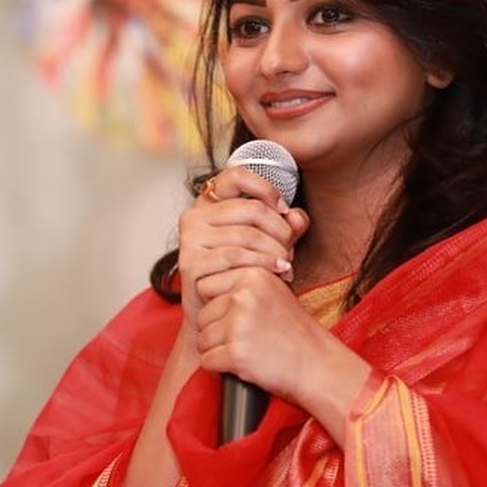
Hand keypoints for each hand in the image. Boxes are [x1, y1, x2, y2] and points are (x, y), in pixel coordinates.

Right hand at [176, 167, 308, 334]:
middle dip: (280, 230)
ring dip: (276, 251)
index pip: (236, 175)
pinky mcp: (190, 263)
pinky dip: (264, 264)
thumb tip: (297, 217)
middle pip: (251, 209)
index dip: (266, 188)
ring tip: (287, 265)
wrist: (217, 312)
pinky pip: (235, 256)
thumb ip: (286, 226)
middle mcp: (194, 216)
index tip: (284, 209)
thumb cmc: (242, 273)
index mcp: (209, 202)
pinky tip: (279, 273)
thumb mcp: (269, 243)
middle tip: (290, 249)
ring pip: (247, 234)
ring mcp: (189, 239)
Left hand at [193, 264, 371, 444]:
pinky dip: (219, 368)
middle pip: (202, 314)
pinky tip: (241, 365)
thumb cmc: (296, 333)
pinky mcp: (236, 352)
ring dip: (217, 349)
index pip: (206, 285)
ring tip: (246, 351)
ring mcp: (239, 324)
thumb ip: (241, 283)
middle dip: (216, 330)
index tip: (237, 317)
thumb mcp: (273, 292)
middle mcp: (244, 295)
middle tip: (245, 338)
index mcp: (253, 275)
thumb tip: (202, 282)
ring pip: (202, 338)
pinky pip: (207, 360)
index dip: (217, 306)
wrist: (318, 366)